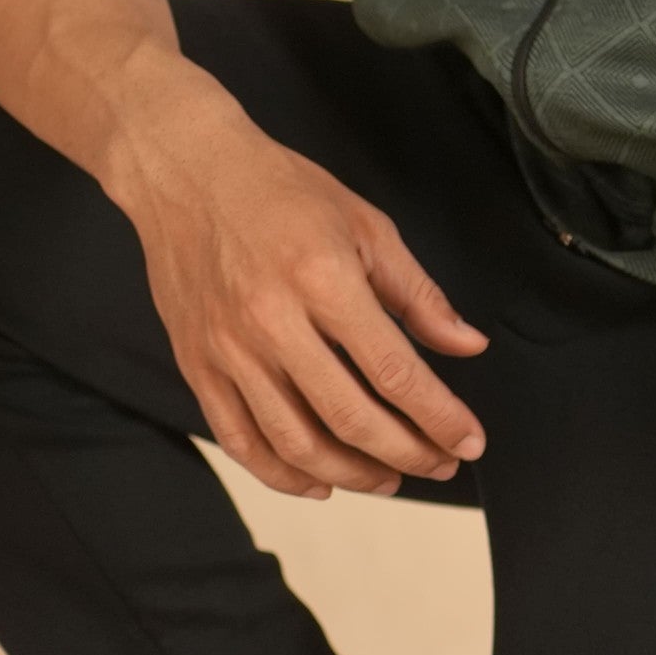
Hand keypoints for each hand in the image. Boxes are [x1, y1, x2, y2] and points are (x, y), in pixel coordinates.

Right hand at [116, 77, 487, 501]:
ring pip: (295, 442)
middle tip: (440, 464)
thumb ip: (418, 293)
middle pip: (349, 417)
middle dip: (407, 453)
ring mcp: (228, 349)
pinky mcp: (197, 365)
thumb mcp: (365, 224)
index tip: (469, 442)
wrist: (186, 171)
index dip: (438, 416)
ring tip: (391, 477)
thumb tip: (467, 346)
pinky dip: (283, 475)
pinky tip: (320, 483)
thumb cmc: (278, 190)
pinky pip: (240, 440)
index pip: (393, 370)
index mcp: (322, 278)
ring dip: (352, 473)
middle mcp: (271, 321)